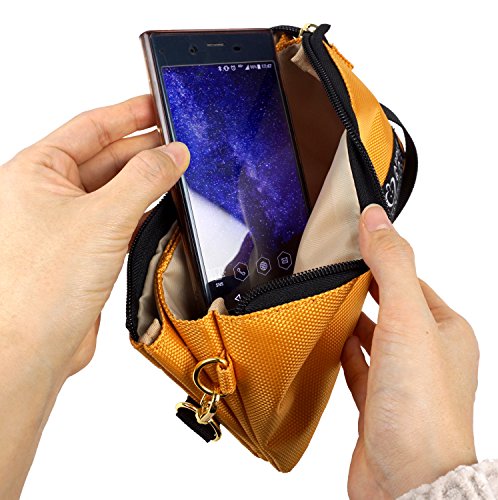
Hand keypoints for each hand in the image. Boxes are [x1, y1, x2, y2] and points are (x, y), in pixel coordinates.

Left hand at [0, 95, 188, 497]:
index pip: (89, 128)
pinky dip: (141, 209)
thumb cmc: (40, 288)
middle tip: (178, 141)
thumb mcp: (104, 218)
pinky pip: (117, 217)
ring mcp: (66, 223)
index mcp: (35, 173)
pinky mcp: (83, 250)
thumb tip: (172, 153)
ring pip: (113, 189)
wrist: (33, 349)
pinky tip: (161, 204)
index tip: (157, 104)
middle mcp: (47, 195)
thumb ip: (144, 179)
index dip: (127, 113)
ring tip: (176, 169)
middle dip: (142, 148)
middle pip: (104, 157)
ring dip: (144, 180)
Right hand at [341, 204, 478, 498]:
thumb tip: (375, 218)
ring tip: (326, 298)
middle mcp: (427, 355)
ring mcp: (402, 381)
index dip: (384, 261)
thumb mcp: (407, 318)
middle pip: (391, 308)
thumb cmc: (420, 408)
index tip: (355, 243)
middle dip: (364, 288)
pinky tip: (330, 341)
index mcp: (446, 331)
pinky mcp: (377, 405)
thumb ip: (392, 264)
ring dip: (353, 320)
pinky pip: (359, 368)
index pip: (411, 282)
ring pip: (374, 338)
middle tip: (333, 267)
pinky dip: (345, 352)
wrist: (408, 481)